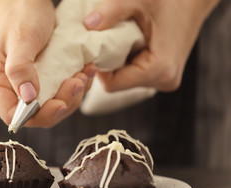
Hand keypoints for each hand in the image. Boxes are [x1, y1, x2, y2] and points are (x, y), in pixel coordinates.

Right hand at [0, 0, 94, 127]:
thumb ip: (21, 69)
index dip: (37, 115)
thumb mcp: (21, 39)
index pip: (11, 114)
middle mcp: (3, 89)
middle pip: (34, 115)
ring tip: (84, 75)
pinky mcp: (37, 83)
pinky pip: (56, 94)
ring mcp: (21, 87)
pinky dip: (74, 87)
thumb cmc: (21, 14)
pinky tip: (84, 72)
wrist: (28, 2)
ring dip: (71, 96)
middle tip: (78, 83)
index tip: (61, 103)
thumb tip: (29, 99)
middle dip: (61, 104)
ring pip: (49, 108)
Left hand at [82, 0, 219, 91]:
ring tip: (120, 37)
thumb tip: (87, 25)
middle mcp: (163, 81)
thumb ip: (113, 11)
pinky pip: (134, 72)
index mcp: (159, 70)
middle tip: (104, 39)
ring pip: (125, 78)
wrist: (195, 0)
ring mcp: (164, 79)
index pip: (112, 84)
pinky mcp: (162, 74)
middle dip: (107, 62)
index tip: (94, 47)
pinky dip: (126, 58)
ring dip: (117, 59)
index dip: (98, 67)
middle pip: (118, 82)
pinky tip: (130, 41)